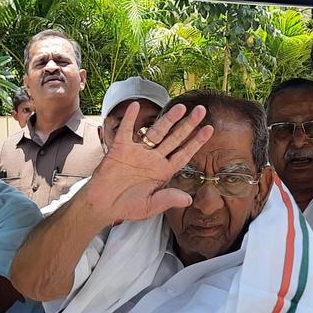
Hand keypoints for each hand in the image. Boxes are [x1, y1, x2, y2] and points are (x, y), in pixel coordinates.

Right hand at [81, 102, 213, 223]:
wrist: (102, 204)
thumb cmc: (126, 207)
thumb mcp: (150, 207)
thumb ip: (168, 199)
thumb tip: (189, 200)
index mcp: (162, 172)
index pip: (183, 154)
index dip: (196, 142)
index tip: (209, 129)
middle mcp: (153, 159)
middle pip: (174, 138)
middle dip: (188, 125)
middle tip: (201, 110)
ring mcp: (138, 152)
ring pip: (156, 132)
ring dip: (167, 119)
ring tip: (180, 107)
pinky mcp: (120, 149)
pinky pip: (126, 131)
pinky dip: (130, 119)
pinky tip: (135, 106)